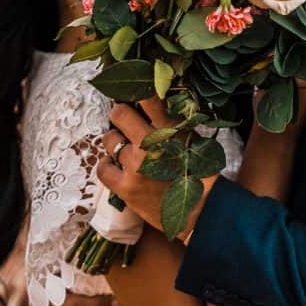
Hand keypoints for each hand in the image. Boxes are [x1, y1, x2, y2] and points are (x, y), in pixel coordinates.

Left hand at [98, 98, 217, 239]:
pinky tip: (115, 165)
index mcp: (171, 128)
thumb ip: (173, 121)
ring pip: (109, 140)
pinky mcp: (126, 187)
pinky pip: (103, 168)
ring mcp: (135, 165)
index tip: (133, 94)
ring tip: (123, 146)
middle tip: (124, 119)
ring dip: (115, 141)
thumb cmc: (200, 173)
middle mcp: (151, 143)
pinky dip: (107, 164)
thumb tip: (153, 101)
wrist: (202, 212)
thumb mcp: (192, 139)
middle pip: (119, 114)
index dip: (137, 93)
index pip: (147, 98)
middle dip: (120, 114)